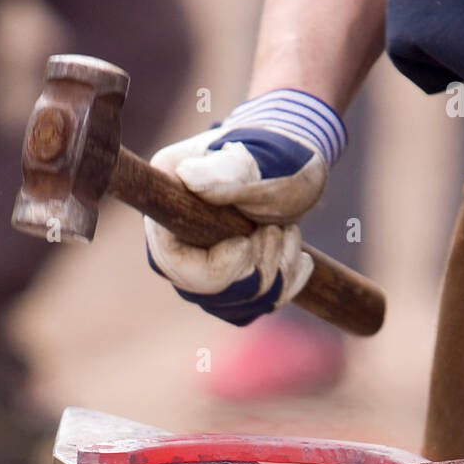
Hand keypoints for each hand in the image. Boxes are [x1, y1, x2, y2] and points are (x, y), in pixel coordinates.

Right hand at [145, 90, 345, 325]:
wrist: (294, 163)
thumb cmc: (274, 155)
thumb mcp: (255, 161)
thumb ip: (226, 172)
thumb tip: (188, 176)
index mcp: (166, 205)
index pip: (174, 262)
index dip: (217, 266)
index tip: (248, 241)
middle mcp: (174, 242)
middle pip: (208, 292)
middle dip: (257, 266)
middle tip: (278, 228)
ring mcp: (199, 266)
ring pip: (235, 305)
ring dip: (277, 273)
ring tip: (289, 231)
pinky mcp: (227, 284)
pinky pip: (252, 308)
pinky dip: (284, 285)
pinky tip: (296, 254)